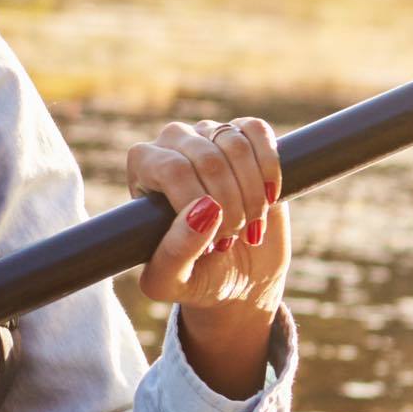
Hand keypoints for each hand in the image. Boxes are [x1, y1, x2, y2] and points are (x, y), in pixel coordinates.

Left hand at [126, 116, 287, 399]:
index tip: (212, 243)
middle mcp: (172, 144)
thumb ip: (176, 252)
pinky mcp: (243, 136)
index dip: (200, 208)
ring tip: (249, 226)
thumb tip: (205, 209)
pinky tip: (269, 198)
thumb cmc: (194, 277)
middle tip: (232, 240)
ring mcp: (209, 135)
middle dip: (230, 207)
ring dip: (252, 195)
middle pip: (208, 158)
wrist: (237, 276)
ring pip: (236, 145)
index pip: (174, 170)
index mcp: (143, 168)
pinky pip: (257, 130)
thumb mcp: (172, 281)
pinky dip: (269, 168)